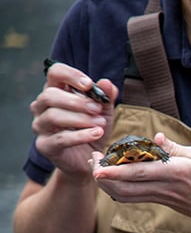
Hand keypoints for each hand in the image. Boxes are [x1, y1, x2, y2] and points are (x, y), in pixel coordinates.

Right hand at [31, 61, 116, 180]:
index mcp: (55, 92)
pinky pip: (61, 138)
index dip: (71, 75)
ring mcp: (40, 126)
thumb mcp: (104, 112)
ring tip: (101, 124)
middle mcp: (42, 107)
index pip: (55, 73)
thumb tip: (107, 83)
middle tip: (97, 109)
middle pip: (50, 95)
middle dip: (77, 101)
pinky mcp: (45, 145)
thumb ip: (106, 97)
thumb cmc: (92, 129)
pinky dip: (81, 135)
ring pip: (53, 116)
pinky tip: (97, 134)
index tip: (89, 85)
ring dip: (80, 119)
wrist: (89, 159)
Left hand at [92, 133, 190, 230]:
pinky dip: (120, 189)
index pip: (139, 172)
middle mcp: (165, 187)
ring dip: (108, 184)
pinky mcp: (163, 202)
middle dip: (103, 177)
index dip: (115, 171)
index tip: (96, 166)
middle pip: (124, 188)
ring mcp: (162, 197)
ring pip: (125, 196)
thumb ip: (176, 148)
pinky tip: (116, 178)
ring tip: (99, 168)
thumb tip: (154, 138)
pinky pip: (134, 197)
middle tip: (93, 160)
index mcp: (176, 172)